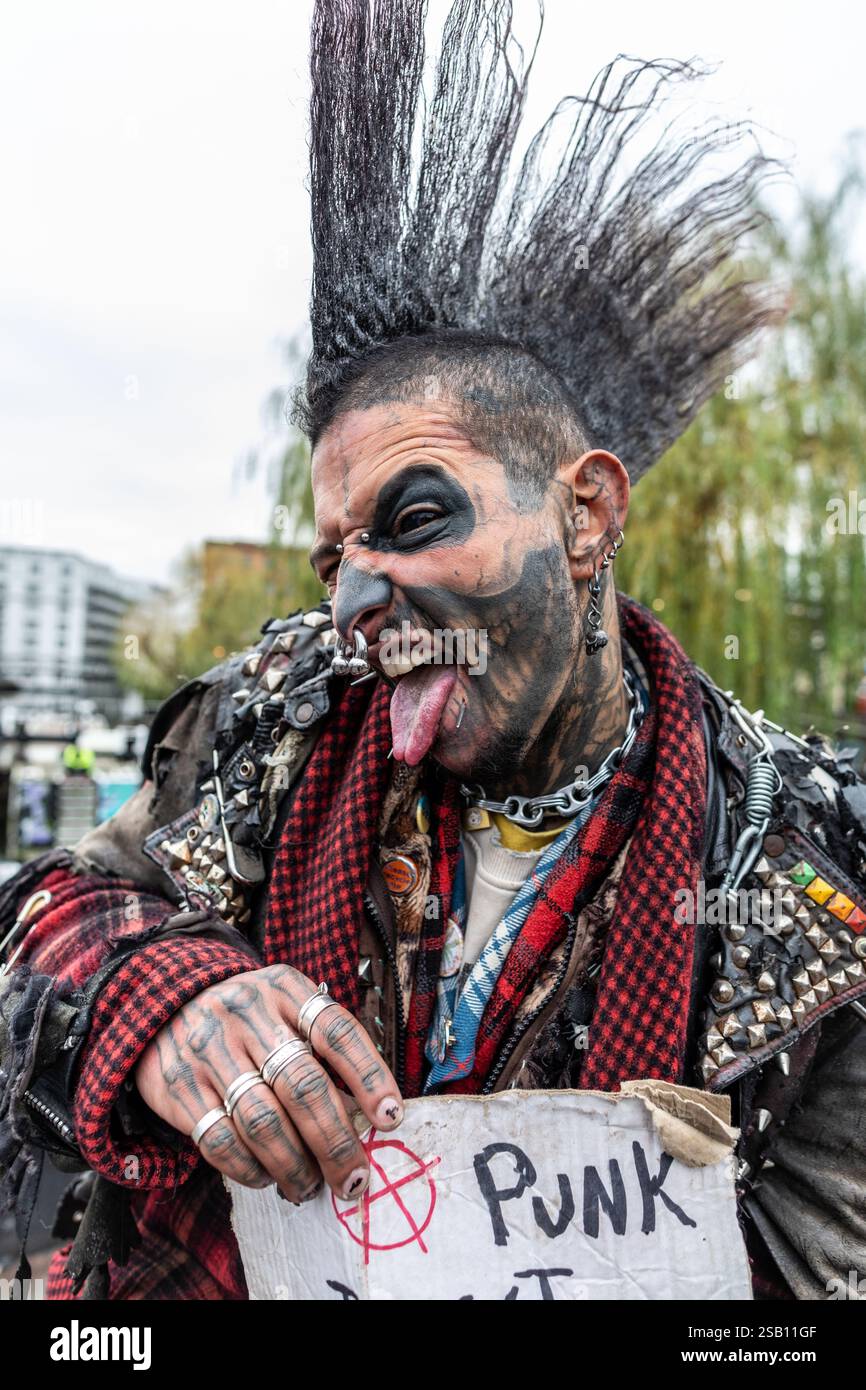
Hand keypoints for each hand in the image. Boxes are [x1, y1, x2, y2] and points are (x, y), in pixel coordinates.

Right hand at [134, 963, 402, 1203]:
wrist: (163, 1003)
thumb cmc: (247, 1018)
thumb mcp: (284, 1007)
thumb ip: (320, 1048)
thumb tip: (368, 1117)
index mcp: (285, 990)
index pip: (337, 1032)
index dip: (369, 1077)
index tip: (392, 1119)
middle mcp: (246, 1014)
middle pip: (302, 1085)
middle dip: (335, 1142)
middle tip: (355, 1180)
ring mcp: (209, 1049)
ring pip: (262, 1121)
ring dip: (294, 1165)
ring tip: (310, 1187)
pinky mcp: (177, 1085)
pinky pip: (220, 1140)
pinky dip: (249, 1169)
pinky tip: (267, 1178)